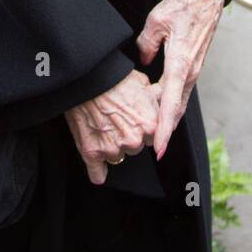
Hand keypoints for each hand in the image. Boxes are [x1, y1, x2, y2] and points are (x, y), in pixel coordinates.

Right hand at [64, 69, 160, 185]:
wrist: (86, 77)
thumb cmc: (113, 78)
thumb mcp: (144, 83)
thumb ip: (157, 101)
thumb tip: (165, 105)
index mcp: (150, 125)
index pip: (153, 138)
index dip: (143, 128)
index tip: (134, 120)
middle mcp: (134, 140)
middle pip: (135, 148)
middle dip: (127, 137)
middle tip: (116, 120)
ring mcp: (112, 148)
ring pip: (117, 157)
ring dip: (111, 146)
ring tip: (102, 126)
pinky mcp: (92, 153)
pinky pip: (98, 175)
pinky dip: (97, 172)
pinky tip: (98, 167)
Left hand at [136, 0, 224, 160]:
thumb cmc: (183, 6)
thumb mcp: (157, 20)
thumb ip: (146, 43)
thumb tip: (142, 60)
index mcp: (180, 64)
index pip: (170, 104)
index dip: (163, 128)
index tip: (158, 148)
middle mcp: (190, 72)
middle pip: (176, 110)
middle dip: (164, 131)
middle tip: (150, 148)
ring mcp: (192, 71)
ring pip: (178, 102)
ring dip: (167, 119)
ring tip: (152, 135)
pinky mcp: (191, 67)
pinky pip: (180, 91)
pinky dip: (170, 104)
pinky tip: (157, 109)